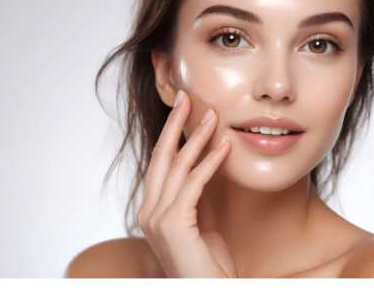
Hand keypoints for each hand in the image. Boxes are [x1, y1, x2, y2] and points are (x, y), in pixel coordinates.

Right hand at [137, 90, 236, 278]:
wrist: (208, 293)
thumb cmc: (207, 264)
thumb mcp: (201, 223)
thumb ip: (197, 197)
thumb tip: (206, 166)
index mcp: (152, 210)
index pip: (161, 164)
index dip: (171, 135)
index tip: (183, 112)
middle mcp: (149, 212)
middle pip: (161, 157)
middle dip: (175, 125)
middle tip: (188, 98)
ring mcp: (157, 219)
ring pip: (178, 166)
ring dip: (197, 138)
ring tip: (213, 116)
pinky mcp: (174, 225)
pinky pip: (195, 184)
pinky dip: (210, 162)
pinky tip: (224, 147)